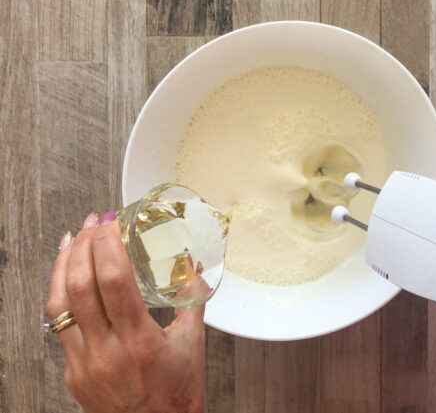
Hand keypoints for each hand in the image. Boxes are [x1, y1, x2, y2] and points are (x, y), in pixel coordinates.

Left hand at [46, 213, 205, 412]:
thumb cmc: (177, 396)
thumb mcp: (192, 344)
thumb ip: (192, 300)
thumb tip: (193, 265)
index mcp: (139, 342)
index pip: (114, 281)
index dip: (107, 245)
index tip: (110, 223)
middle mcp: (106, 352)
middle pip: (81, 286)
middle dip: (83, 245)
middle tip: (91, 223)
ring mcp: (83, 363)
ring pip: (59, 304)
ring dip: (63, 265)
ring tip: (72, 240)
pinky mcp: (72, 372)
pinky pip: (58, 324)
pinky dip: (60, 293)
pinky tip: (67, 277)